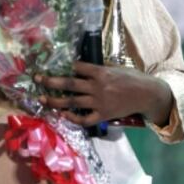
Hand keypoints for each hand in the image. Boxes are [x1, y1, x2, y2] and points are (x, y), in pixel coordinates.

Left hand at [35, 61, 172, 127]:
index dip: (64, 66)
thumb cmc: (130, 78)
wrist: (146, 94)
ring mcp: (99, 102)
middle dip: (50, 81)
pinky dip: (73, 118)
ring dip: (55, 101)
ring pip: (72, 102)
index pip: (77, 67)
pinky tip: (63, 115)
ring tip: (42, 99)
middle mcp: (97, 87)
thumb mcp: (114, 67)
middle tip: (37, 78)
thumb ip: (98, 69)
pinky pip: (84, 119)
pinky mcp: (103, 115)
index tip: (51, 65)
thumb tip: (79, 67)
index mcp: (100, 72)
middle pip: (69, 84)